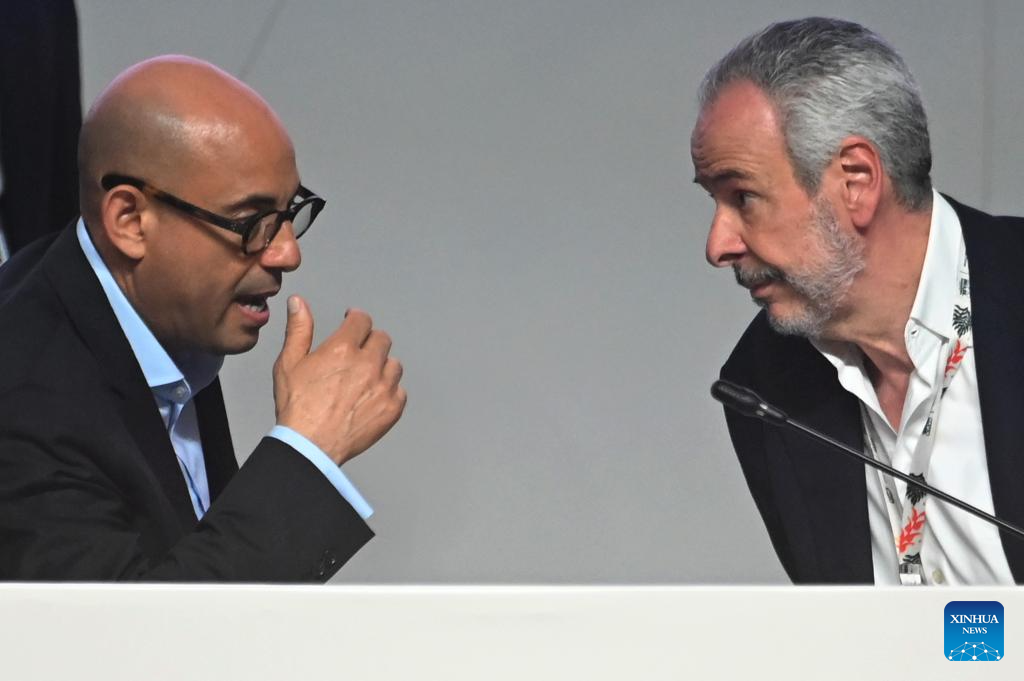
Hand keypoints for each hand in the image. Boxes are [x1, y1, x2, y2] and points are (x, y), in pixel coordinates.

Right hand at [273, 295, 405, 465]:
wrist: (310, 447)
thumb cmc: (297, 407)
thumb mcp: (289, 364)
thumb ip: (298, 329)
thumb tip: (299, 303)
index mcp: (343, 348)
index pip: (362, 320)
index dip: (356, 320)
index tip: (352, 323)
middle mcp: (368, 363)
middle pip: (382, 339)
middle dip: (369, 342)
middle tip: (357, 354)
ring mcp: (383, 386)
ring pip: (394, 364)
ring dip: (382, 367)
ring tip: (364, 379)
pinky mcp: (393, 407)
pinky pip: (400, 390)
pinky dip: (389, 392)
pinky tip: (371, 398)